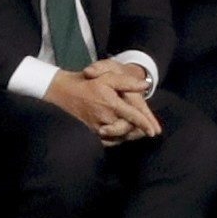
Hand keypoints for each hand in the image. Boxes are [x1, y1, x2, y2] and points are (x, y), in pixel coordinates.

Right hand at [45, 69, 160, 142]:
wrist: (62, 91)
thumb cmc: (86, 82)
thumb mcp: (107, 77)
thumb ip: (126, 82)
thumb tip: (145, 86)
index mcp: (111, 104)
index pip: (132, 116)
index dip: (144, 124)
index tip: (154, 132)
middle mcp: (105, 117)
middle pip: (127, 130)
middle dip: (136, 131)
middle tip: (145, 131)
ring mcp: (97, 127)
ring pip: (118, 137)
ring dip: (127, 135)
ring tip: (135, 133)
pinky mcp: (91, 132)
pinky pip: (107, 140)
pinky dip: (116, 139)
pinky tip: (120, 134)